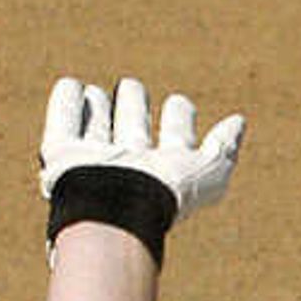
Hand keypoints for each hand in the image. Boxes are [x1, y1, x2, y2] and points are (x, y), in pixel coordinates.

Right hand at [40, 75, 245, 221]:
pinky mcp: (60, 153)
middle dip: (133, 106)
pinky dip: (66, 101)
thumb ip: (223, 148)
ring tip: (97, 92)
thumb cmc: (163, 197)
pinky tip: (73, 87)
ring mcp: (93, 157)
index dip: (179, 118)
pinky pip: (62, 120)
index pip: (175, 134)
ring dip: (99, 105)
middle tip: (132, 89)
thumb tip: (240, 121)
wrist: (112, 213)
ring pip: (97, 123)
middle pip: (131, 126)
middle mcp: (129, 162)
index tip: (178, 105)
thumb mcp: (208, 174)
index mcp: (164, 168)